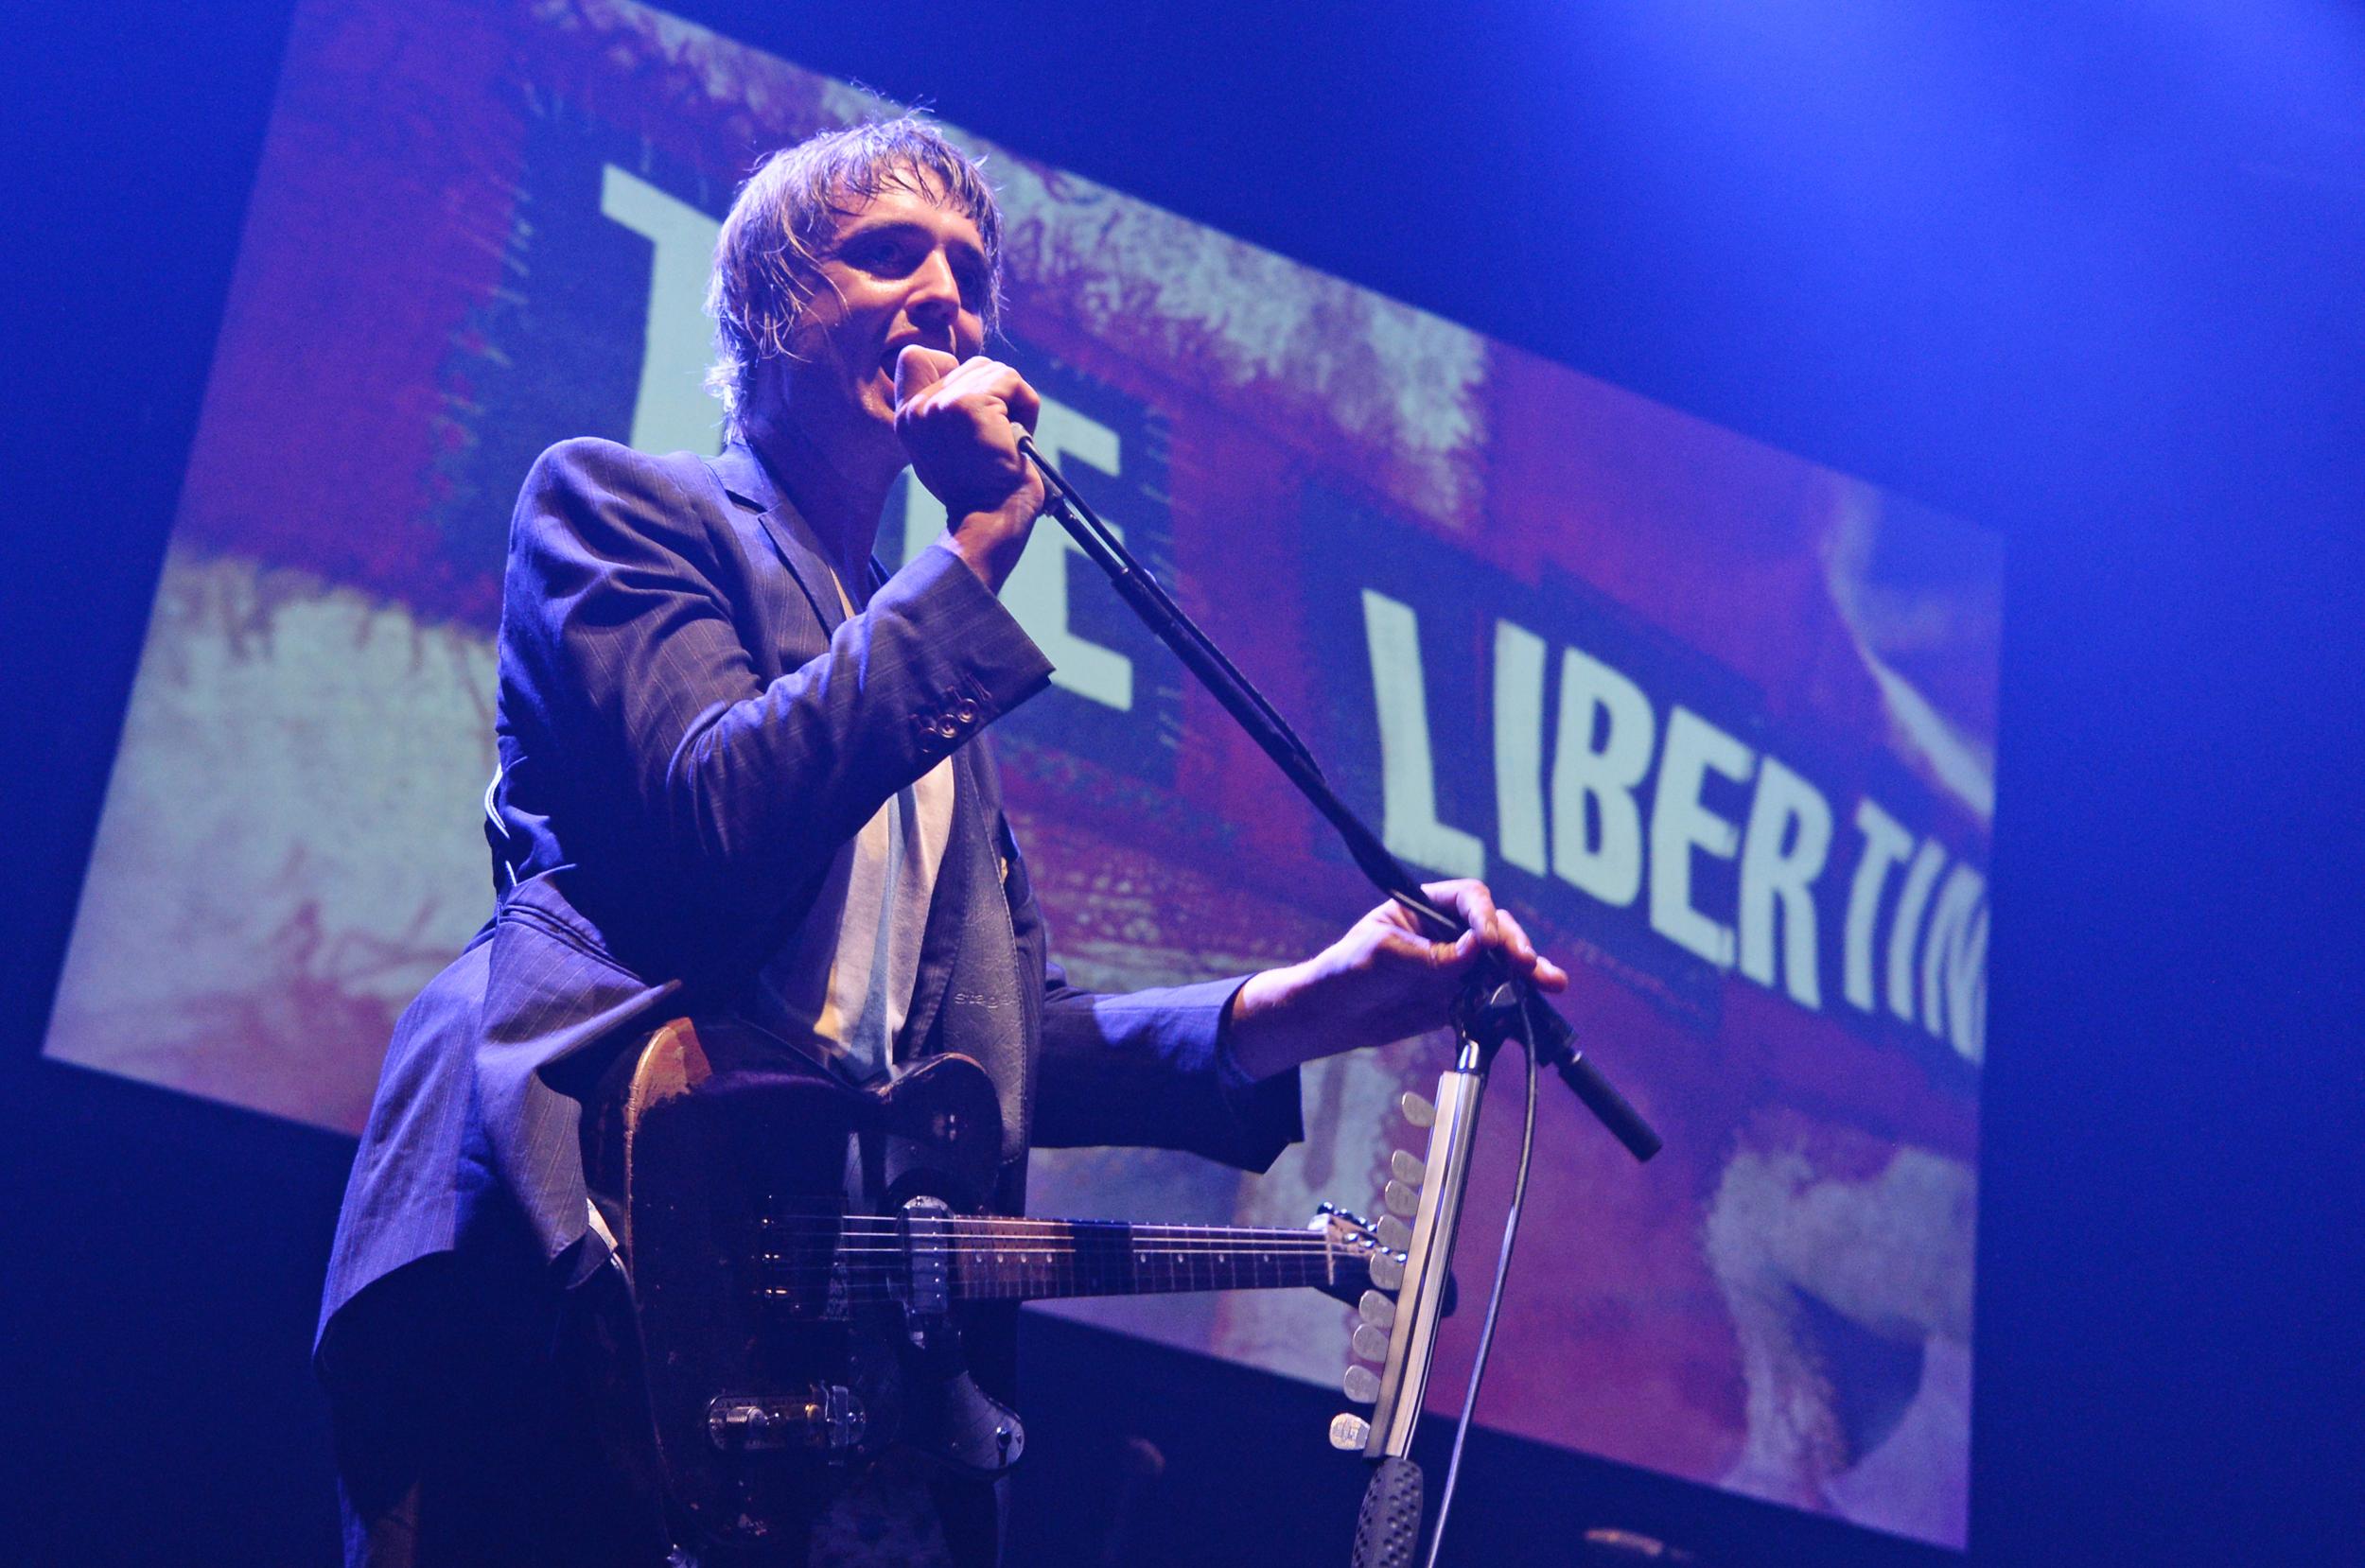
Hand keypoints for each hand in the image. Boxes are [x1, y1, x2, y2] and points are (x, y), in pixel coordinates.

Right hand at [895, 344, 1046, 591]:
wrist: (989, 522)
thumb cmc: (978, 493)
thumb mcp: (946, 448)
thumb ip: (945, 413)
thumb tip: (970, 378)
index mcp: (907, 417)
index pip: (915, 356)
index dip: (953, 371)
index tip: (972, 410)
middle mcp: (918, 407)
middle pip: (971, 365)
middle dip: (996, 394)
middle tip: (998, 437)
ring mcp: (942, 404)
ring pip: (994, 370)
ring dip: (1014, 401)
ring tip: (1008, 439)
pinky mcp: (970, 406)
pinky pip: (1012, 381)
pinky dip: (1027, 405)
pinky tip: (1017, 437)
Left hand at [1226, 879, 1568, 1080]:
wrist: (1333, 1016)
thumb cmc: (1346, 971)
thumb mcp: (1382, 954)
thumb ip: (1429, 955)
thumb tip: (1474, 953)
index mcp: (1426, 906)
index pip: (1468, 899)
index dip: (1483, 916)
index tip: (1485, 940)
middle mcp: (1448, 931)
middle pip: (1494, 928)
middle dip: (1513, 944)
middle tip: (1524, 964)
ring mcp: (1458, 964)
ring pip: (1502, 962)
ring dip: (1528, 970)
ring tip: (1551, 982)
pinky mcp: (1461, 996)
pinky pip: (1495, 994)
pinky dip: (1518, 998)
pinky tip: (1540, 1002)